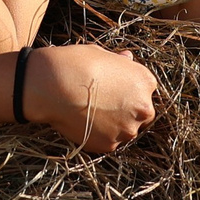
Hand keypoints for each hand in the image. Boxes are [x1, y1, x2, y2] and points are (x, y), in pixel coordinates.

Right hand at [22, 45, 157, 151]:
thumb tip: (127, 58)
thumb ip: (119, 62)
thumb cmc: (76, 64)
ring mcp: (128, 129)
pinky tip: (83, 123)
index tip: (114, 91)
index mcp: (145, 82)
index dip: (128, 91)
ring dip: (113, 125)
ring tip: (90, 115)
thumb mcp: (101, 54)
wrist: (54, 86)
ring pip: (125, 130)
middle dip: (126, 111)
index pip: (145, 91)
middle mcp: (143, 108)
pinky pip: (108, 141)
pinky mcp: (110, 145)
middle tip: (103, 106)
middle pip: (141, 114)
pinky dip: (98, 136)